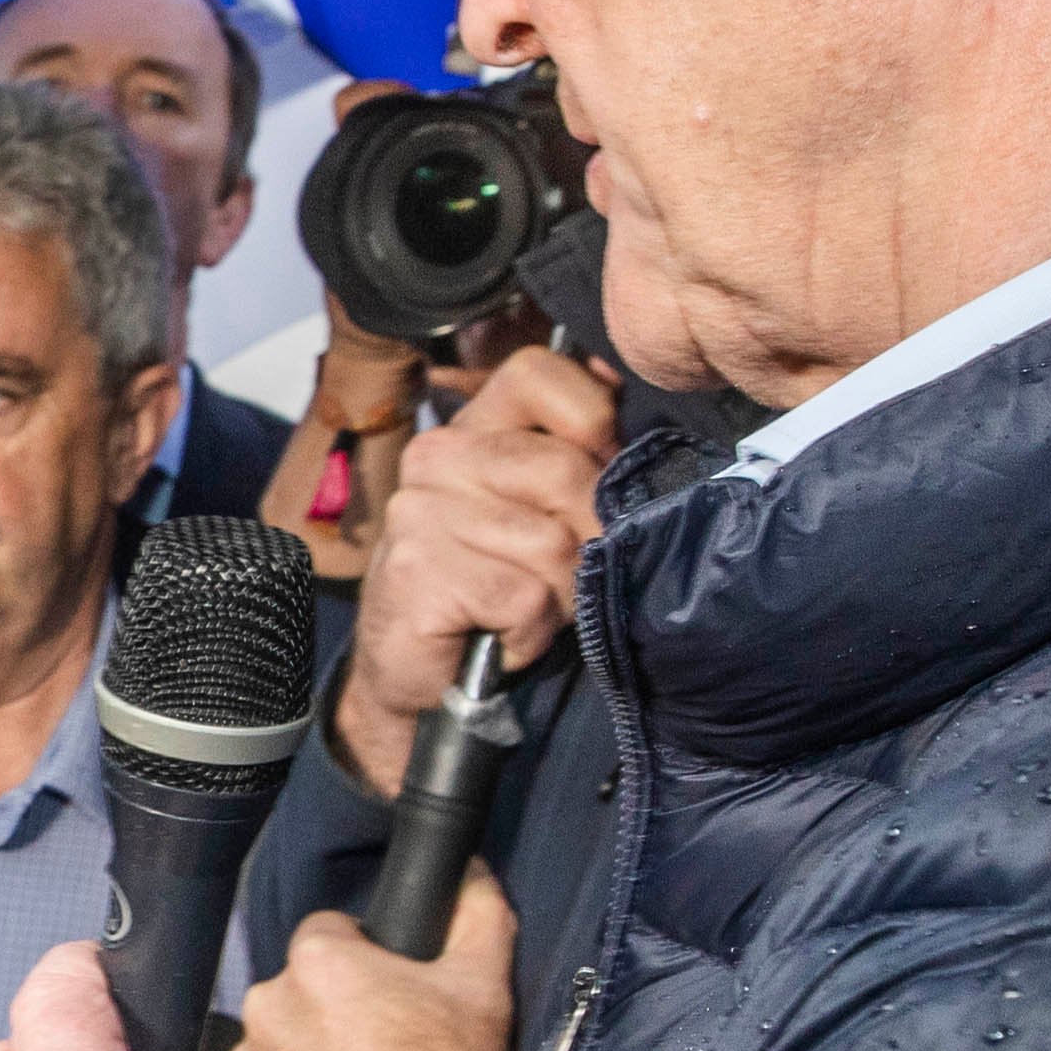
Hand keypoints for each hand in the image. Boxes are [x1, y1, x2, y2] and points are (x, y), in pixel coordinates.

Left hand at [224, 877, 519, 1050]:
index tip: (394, 996)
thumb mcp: (483, 988)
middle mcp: (268, 1004)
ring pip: (285, 1042)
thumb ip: (474, 914)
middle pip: (304, 989)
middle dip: (338, 1010)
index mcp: (318, 960)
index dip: (368, 959)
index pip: (332, 933)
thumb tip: (467, 872)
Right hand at [331, 344, 610, 793]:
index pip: (538, 371)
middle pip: (564, 470)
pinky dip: (529, 631)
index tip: (598, 473)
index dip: (592, 419)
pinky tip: (500, 635)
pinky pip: (525, 597)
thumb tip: (632, 411)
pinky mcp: (418, 569)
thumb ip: (577, 459)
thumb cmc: (494, 591)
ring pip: (552, 543)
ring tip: (525, 612)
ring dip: (560, 596)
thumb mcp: (544, 514)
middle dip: (587, 538)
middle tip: (560, 576)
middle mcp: (438, 457)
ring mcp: (420, 511)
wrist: (418, 679)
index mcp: (472, 429)